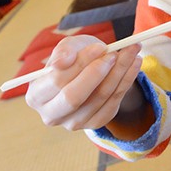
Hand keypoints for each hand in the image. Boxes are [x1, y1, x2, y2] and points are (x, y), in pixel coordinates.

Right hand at [25, 35, 143, 132]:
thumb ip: (65, 50)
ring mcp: (74, 123)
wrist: (90, 71)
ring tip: (131, 51)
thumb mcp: (69, 47)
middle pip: (74, 98)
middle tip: (115, 54)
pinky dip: (127, 80)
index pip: (57, 80)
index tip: (100, 47)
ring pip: (100, 97)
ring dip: (119, 72)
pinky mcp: (95, 123)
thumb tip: (62, 61)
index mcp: (36, 95)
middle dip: (97, 73)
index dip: (80, 63)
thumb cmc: (74, 57)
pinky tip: (134, 64)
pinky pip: (114, 102)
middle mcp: (51, 114)